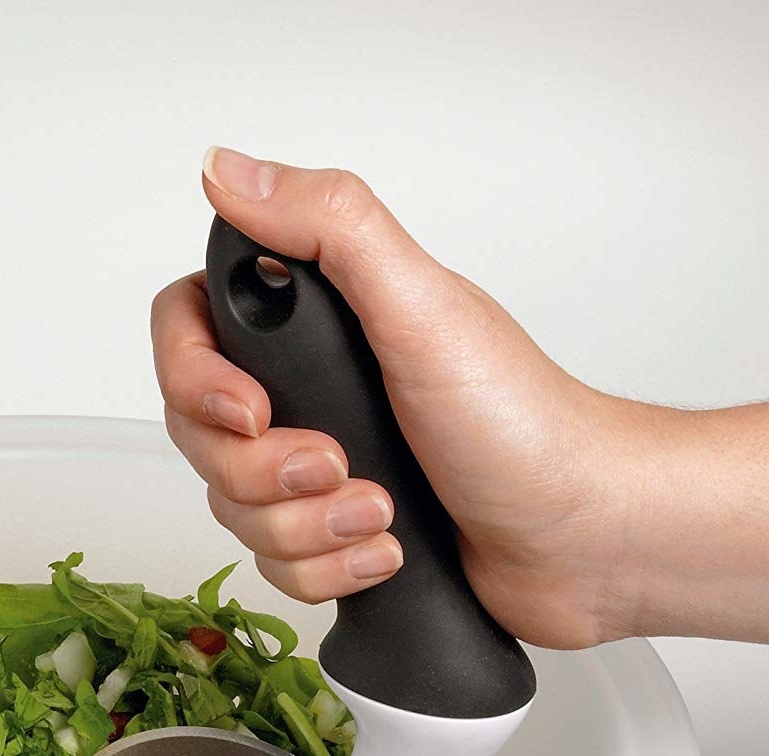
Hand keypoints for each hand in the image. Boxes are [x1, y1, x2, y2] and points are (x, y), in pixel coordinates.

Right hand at [154, 149, 652, 649]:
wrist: (582, 538)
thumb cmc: (523, 424)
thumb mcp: (422, 309)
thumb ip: (331, 228)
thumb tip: (229, 172)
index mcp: (316, 323)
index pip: (187, 333)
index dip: (195, 380)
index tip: (251, 410)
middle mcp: (307, 392)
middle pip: (202, 440)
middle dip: (265, 474)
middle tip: (339, 465)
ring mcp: (315, 469)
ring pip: (236, 514)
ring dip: (309, 528)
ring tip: (382, 513)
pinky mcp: (330, 537)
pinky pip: (276, 569)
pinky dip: (331, 570)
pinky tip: (387, 551)